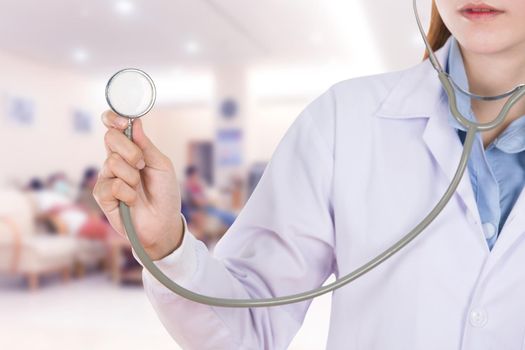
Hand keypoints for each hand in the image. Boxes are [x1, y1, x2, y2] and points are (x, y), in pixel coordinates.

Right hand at [93, 111, 183, 259]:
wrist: (164, 223)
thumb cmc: (165, 194)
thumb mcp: (162, 165)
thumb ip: (146, 145)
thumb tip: (135, 123)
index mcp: (129, 150)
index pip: (113, 128)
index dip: (112, 119)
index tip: (122, 121)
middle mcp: (115, 161)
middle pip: (110, 138)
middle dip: (131, 150)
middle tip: (142, 165)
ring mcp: (107, 177)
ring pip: (112, 162)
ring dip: (132, 176)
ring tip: (139, 188)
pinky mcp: (102, 196)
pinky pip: (112, 185)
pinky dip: (127, 193)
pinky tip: (132, 202)